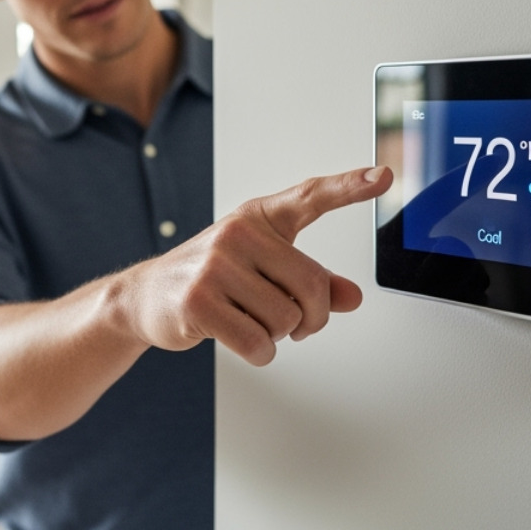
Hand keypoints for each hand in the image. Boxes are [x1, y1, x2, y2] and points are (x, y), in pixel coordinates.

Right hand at [117, 165, 392, 365]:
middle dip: (311, 318)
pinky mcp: (199, 301)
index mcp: (258, 219)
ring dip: (278, 337)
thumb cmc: (210, 278)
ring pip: (286, 319)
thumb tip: (352, 298)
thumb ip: (312, 283)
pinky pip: (258, 343)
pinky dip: (260, 353)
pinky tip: (241, 340)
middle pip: (312, 286)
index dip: (350, 187)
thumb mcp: (263, 271)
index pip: (310, 197)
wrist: (145, 296)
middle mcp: (237, 234)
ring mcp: (215, 266)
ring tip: (252, 323)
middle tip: (296, 325)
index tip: (385, 176)